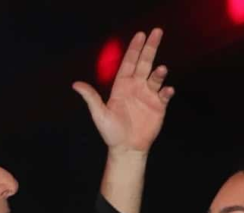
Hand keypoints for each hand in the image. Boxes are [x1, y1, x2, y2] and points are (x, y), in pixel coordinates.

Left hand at [73, 29, 173, 156]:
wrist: (126, 149)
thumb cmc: (111, 133)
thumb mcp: (99, 115)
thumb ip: (91, 97)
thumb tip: (75, 84)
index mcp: (122, 86)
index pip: (129, 63)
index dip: (134, 49)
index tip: (140, 35)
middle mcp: (136, 87)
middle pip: (144, 63)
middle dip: (150, 48)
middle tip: (157, 32)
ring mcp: (148, 96)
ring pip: (155, 78)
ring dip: (159, 73)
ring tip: (161, 70)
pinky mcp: (159, 106)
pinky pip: (164, 95)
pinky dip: (167, 91)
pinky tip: (167, 90)